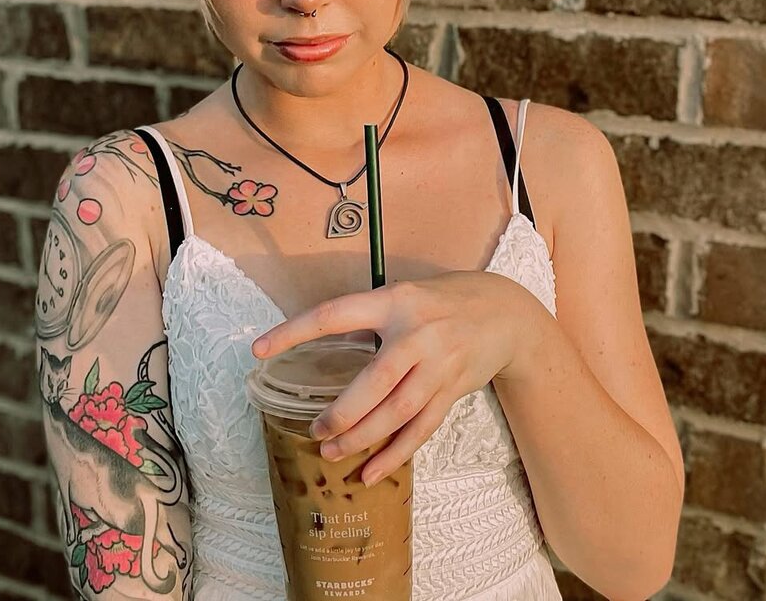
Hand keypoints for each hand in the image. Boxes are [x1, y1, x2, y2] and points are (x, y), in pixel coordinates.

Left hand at [251, 271, 544, 485]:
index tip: (260, 350)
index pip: (334, 315)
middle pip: (376, 380)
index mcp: (394, 300)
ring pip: (398, 411)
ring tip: (332, 452)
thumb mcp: (404, 294)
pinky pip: (421, 428)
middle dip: (343, 411)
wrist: (506, 314)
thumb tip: (323, 343)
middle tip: (315, 429)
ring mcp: (438, 366)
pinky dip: (396, 453)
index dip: (294, 332)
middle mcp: (417, 333)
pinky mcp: (452, 391)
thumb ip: (370, 317)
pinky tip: (371, 472)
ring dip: (363, 437)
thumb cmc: (442, 301)